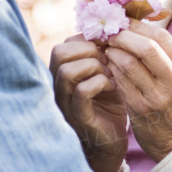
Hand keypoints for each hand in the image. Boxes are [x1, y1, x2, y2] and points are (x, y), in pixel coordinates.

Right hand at [49, 35, 127, 171]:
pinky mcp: (78, 116)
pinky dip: (100, 83)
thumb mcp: (105, 74)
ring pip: (67, 71)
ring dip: (94, 67)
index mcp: (63, 72)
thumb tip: (113, 29)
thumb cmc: (110, 105)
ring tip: (110, 74)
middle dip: (89, 50)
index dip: (89, 40)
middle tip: (108, 60)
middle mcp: (58, 85)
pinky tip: (113, 87)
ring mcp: (65, 102)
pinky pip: (81, 91)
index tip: (109, 48)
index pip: (66, 43)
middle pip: (59, 52)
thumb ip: (103, 54)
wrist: (112, 142)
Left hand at [103, 21, 171, 162]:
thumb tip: (137, 25)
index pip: (162, 36)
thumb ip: (166, 54)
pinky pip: (120, 81)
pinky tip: (107, 65)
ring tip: (107, 48)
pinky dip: (111, 69)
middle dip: (124, 36)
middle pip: (146, 47)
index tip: (124, 20)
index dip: (139, 25)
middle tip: (111, 33)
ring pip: (129, 63)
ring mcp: (158, 97)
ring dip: (113, 52)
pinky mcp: (140, 109)